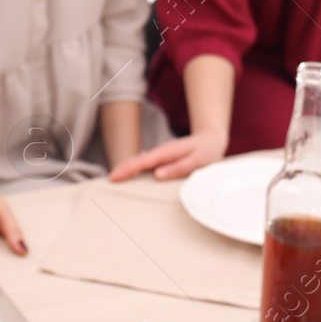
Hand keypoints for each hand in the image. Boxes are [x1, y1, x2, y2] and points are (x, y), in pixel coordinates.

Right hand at [108, 131, 226, 181]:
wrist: (211, 140)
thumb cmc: (207, 151)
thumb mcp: (198, 160)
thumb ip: (179, 167)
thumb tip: (156, 175)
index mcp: (167, 152)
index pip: (142, 162)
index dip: (127, 169)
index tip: (114, 177)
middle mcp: (161, 153)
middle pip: (136, 160)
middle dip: (121, 169)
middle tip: (108, 181)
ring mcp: (160, 155)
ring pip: (138, 162)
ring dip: (125, 169)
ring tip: (114, 179)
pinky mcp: (162, 159)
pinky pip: (144, 164)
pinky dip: (134, 169)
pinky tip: (129, 176)